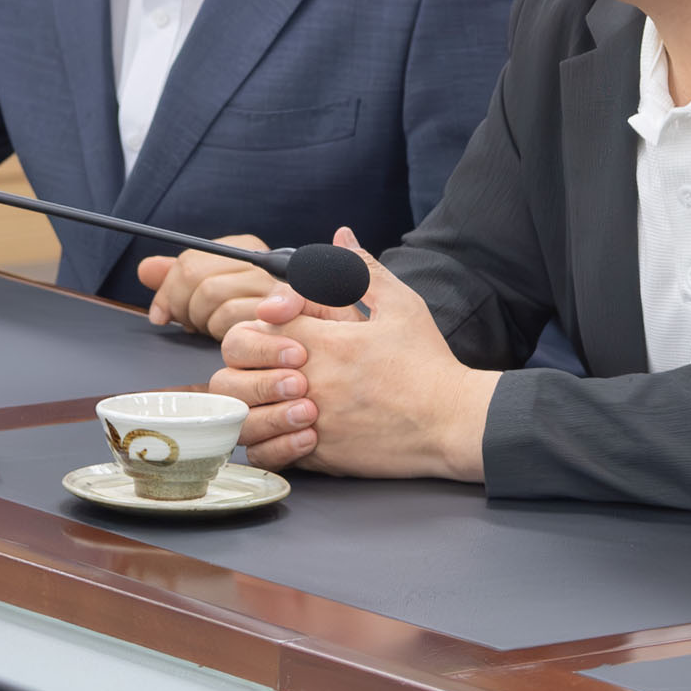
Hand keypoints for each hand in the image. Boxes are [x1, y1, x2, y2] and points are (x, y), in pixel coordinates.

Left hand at [138, 236, 279, 339]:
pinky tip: (227, 336)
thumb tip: (146, 270)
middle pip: (196, 276)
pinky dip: (221, 330)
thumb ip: (180, 280)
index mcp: (245, 249)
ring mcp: (272, 285)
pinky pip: (232, 318)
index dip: (167, 291)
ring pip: (211, 296)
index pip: (189, 260)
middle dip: (184, 307)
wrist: (301, 347)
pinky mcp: (282, 312)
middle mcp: (260, 261)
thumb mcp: (213, 295)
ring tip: (214, 331)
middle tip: (191, 325)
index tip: (160, 314)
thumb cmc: (253, 320)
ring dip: (204, 322)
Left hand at [209, 231, 497, 479]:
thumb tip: (342, 236)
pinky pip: (268, 452)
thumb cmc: (427, 363)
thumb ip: (360, 270)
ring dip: (252, 404)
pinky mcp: (319, 455)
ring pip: (245, 417)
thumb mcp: (400, 305)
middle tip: (269, 363)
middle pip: (238, 372)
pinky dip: (268, 441)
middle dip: (246, 364)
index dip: (264, 321)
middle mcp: (310, 383)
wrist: (451, 421)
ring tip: (273, 396)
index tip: (281, 324)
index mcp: (325, 343)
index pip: (260, 324)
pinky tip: (285, 428)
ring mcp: (311, 422)